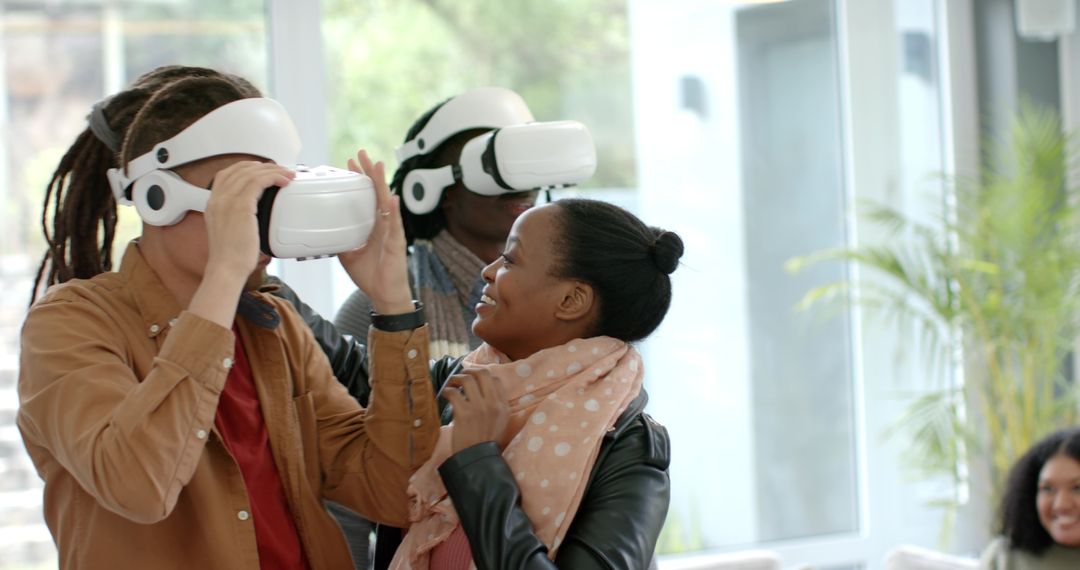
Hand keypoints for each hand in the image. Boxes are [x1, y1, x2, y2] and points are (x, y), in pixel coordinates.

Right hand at [190, 160, 292, 326]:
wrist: (226, 269)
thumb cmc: (231, 257)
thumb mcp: (230, 231)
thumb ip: (237, 219)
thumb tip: (255, 216)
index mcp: (213, 203)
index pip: (226, 174)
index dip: (246, 167)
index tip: (262, 169)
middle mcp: (218, 198)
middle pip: (240, 169)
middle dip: (263, 166)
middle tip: (280, 170)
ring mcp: (228, 201)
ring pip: (252, 173)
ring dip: (273, 170)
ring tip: (288, 174)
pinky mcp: (241, 206)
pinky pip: (259, 182)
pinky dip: (274, 177)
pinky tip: (284, 181)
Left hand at [337, 149, 411, 314]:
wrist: (384, 295)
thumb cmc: (372, 275)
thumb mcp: (348, 254)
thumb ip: (340, 240)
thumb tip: (323, 233)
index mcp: (373, 226)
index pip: (366, 196)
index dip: (360, 179)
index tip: (350, 164)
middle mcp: (383, 224)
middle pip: (376, 192)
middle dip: (369, 172)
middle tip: (360, 153)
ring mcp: (391, 231)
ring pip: (385, 202)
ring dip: (381, 183)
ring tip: (377, 165)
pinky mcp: (397, 243)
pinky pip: (394, 225)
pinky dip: (393, 211)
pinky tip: (391, 198)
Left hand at [442, 367, 510, 453]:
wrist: (477, 459)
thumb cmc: (485, 442)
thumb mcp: (500, 423)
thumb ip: (496, 406)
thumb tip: (483, 389)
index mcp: (503, 406)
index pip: (496, 379)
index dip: (483, 375)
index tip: (475, 377)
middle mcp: (493, 403)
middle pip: (483, 373)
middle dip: (470, 370)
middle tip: (462, 375)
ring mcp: (479, 407)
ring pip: (467, 379)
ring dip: (456, 378)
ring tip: (451, 383)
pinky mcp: (464, 413)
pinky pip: (453, 393)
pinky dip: (447, 390)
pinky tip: (445, 394)